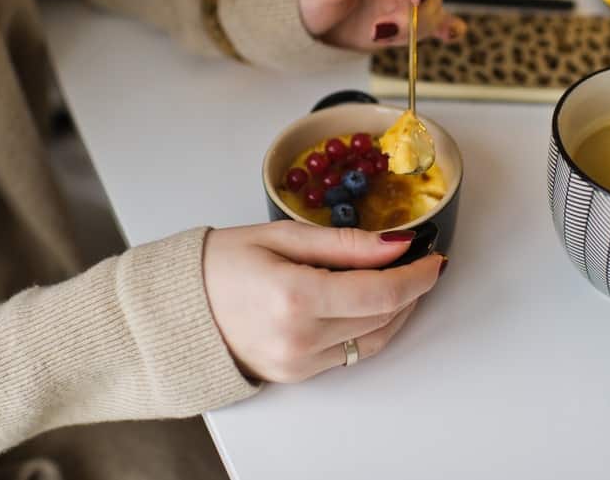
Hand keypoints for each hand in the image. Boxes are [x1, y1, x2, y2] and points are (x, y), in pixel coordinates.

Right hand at [203, 221, 444, 382]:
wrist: (175, 310)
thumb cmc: (219, 266)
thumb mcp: (280, 237)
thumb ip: (343, 243)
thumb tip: (395, 245)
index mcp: (295, 298)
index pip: (381, 291)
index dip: (417, 275)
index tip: (433, 256)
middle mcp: (300, 338)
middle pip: (383, 315)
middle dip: (412, 287)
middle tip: (421, 259)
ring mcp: (299, 363)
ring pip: (375, 338)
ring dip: (398, 310)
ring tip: (403, 280)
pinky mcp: (298, 374)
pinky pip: (352, 353)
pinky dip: (372, 327)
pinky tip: (374, 303)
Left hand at [298, 0, 467, 50]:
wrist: (294, 21)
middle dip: (417, 10)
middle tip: (388, 23)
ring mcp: (399, 2)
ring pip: (430, 13)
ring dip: (413, 28)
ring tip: (379, 33)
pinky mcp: (398, 25)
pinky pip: (431, 26)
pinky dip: (445, 30)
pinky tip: (450, 34)